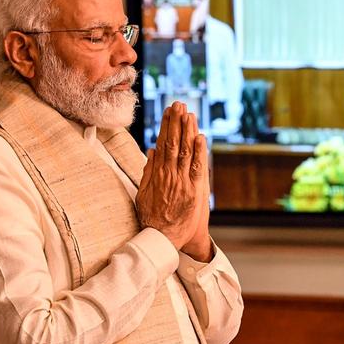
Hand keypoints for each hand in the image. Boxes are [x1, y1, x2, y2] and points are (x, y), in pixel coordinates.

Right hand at [136, 102, 211, 260]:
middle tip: (179, 104)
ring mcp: (181, 181)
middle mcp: (169, 174)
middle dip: (176, 122)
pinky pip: (196, 167)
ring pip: (184, 151)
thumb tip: (151, 151)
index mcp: (157, 173)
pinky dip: (198, 151)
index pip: (162, 143)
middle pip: (172, 143)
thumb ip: (148, 171)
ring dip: (187, 131)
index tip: (169, 111)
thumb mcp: (144, 193)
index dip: (166, 125)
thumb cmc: (153, 217)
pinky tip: (200, 136)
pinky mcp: (193, 190)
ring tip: (189, 113)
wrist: (162, 238)